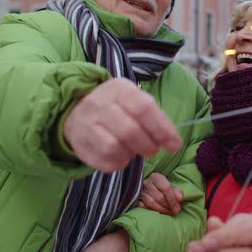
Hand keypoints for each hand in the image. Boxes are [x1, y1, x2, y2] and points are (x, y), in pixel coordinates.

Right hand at [64, 78, 182, 172]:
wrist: (76, 111)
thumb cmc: (116, 108)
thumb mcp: (134, 100)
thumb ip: (154, 117)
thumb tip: (173, 142)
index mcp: (118, 89)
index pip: (143, 108)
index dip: (162, 129)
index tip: (175, 144)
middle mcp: (99, 104)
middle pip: (130, 131)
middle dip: (149, 146)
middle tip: (153, 149)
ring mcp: (86, 125)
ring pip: (115, 148)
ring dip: (132, 154)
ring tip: (134, 150)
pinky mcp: (81, 145)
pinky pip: (105, 161)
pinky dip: (119, 163)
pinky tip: (121, 155)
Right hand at [137, 172, 183, 214]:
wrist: (147, 186)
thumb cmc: (160, 186)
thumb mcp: (169, 186)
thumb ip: (176, 191)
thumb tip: (180, 198)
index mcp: (156, 177)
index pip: (166, 188)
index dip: (172, 199)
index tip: (178, 208)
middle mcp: (146, 183)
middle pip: (159, 197)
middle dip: (168, 206)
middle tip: (174, 211)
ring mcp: (139, 191)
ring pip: (151, 203)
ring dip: (161, 210)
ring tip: (168, 212)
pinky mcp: (135, 198)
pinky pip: (142, 207)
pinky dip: (150, 211)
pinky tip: (157, 212)